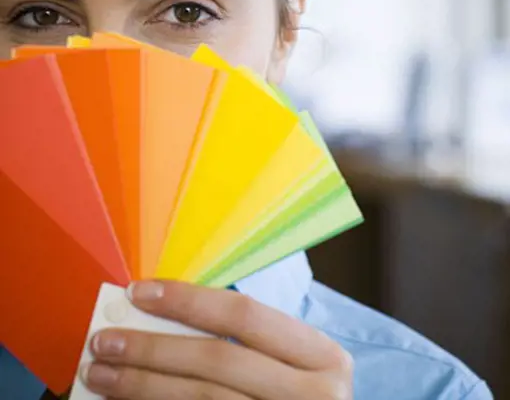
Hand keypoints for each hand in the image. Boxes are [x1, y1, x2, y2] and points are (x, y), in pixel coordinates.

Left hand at [82, 279, 352, 398]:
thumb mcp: (290, 365)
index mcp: (323, 357)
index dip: (187, 300)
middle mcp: (314, 396)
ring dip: (141, 386)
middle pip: (216, 360)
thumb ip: (243, 342)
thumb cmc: (298, 397)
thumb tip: (162, 314)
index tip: (138, 292)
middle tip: (104, 339)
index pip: (244, 315)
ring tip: (101, 373)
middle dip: (152, 348)